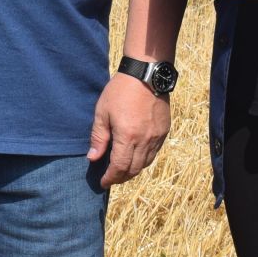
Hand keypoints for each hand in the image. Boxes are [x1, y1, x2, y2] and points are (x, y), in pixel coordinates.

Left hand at [86, 74, 170, 188]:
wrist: (146, 74)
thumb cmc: (120, 91)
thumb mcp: (102, 112)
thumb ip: (98, 137)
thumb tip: (93, 158)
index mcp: (127, 136)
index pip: (119, 168)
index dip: (110, 178)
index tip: (103, 182)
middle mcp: (145, 140)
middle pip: (133, 170)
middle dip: (121, 178)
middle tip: (111, 178)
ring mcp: (157, 136)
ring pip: (145, 163)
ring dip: (133, 170)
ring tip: (122, 169)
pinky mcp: (164, 131)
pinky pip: (154, 152)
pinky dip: (144, 159)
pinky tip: (135, 155)